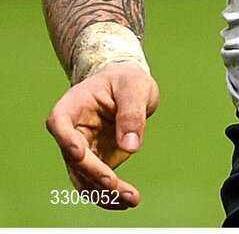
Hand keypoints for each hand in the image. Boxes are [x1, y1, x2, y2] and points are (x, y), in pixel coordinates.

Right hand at [46, 63, 158, 208]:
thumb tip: (131, 147)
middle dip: (93, 173)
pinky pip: (95, 184)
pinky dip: (109, 195)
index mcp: (73, 105)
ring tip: (130, 199)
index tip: (79, 153)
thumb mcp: (135, 87)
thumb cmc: (127, 81)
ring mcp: (81, 150)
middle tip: (114, 184)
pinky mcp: (94, 163)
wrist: (127, 88)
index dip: (66, 140)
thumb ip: (132, 113)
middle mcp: (71, 131)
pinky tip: (127, 201)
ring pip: (83, 177)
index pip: (59, 122)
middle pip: (74, 157)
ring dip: (103, 192)